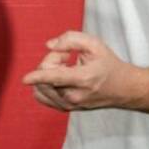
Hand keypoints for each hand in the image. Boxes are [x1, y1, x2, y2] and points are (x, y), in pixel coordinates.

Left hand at [20, 30, 141, 111]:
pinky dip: (46, 84)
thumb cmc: (108, 64)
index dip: (38, 76)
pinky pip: (42, 96)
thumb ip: (71, 39)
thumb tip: (49, 46)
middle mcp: (74, 95)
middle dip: (51, 61)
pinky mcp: (66, 109)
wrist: (123, 89)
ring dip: (48, 73)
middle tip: (67, 57)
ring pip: (41, 86)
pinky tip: (60, 79)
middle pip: (45, 76)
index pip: (55, 77)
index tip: (24, 79)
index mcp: (83, 78)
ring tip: (67, 69)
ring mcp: (69, 105)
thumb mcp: (94, 44)